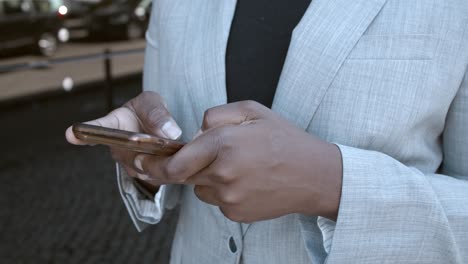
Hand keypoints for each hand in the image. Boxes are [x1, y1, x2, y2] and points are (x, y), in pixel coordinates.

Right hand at [65, 91, 181, 189]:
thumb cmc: (148, 112)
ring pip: (147, 169)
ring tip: (176, 147)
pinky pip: (159, 176)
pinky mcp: (146, 176)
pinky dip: (171, 168)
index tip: (71, 133)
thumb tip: (171, 132)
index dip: (86, 132)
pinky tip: (179, 158)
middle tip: (167, 142)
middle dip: (148, 152)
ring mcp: (130, 165)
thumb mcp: (152, 102)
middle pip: (129, 156)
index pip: (98, 128)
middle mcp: (117, 148)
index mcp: (113, 124)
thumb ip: (158, 113)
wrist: (158, 128)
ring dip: (162, 161)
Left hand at [134, 101, 342, 221]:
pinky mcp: (236, 214)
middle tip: (200, 160)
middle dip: (186, 167)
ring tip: (238, 167)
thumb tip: (194, 131)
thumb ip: (215, 115)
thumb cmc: (285, 140)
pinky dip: (223, 192)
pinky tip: (246, 181)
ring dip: (208, 179)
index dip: (154, 164)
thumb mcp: (252, 110)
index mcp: (223, 144)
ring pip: (201, 189)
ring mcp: (228, 198)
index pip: (175, 163)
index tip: (140, 162)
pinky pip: (217, 202)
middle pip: (184, 176)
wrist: (314, 175)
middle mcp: (222, 174)